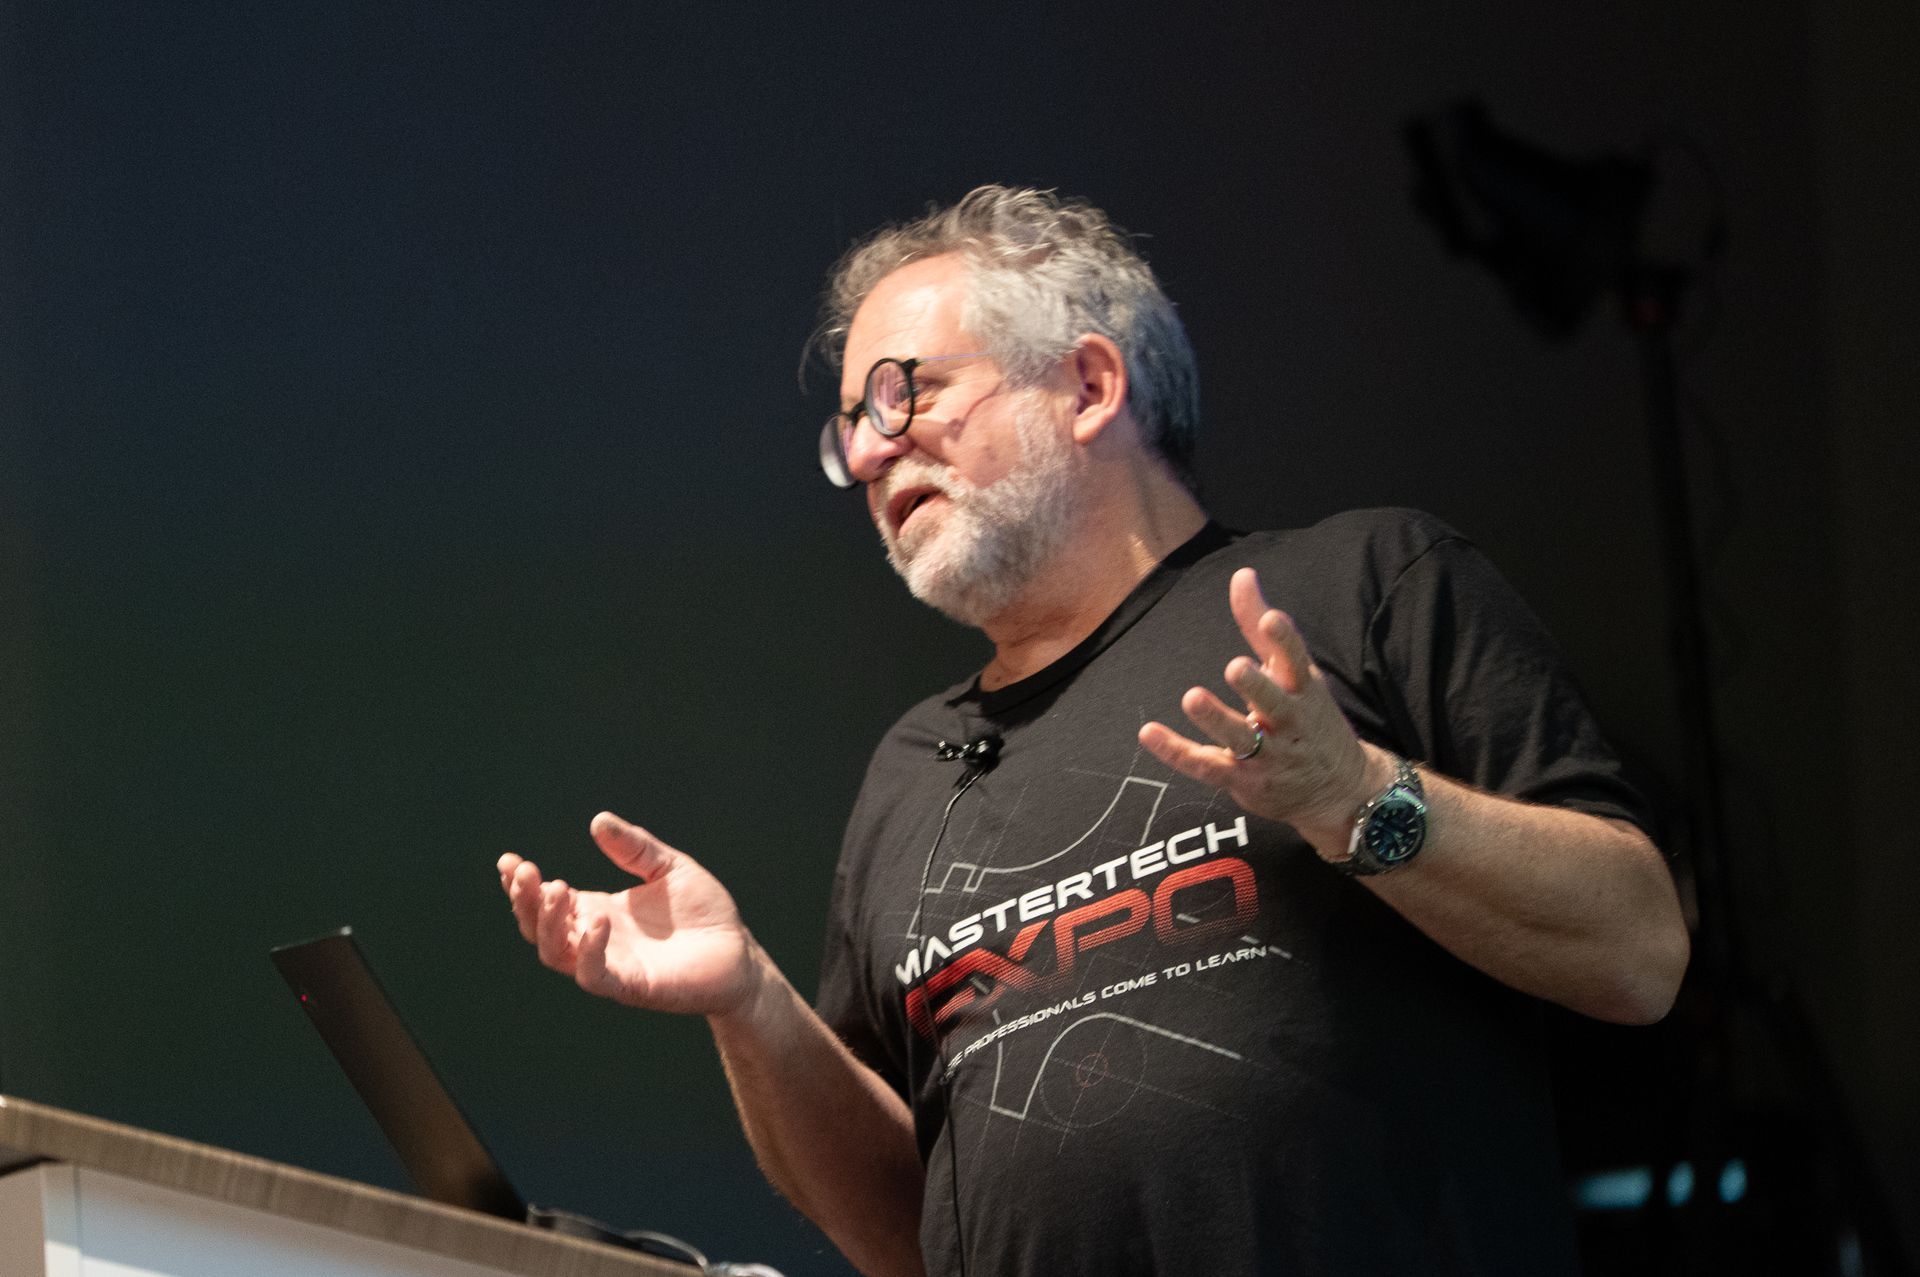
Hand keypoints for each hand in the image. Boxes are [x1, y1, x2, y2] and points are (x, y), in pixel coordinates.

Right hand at [498, 812, 760, 1016]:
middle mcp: (595, 939)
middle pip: (538, 927)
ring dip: (547, 923)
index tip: (508, 861)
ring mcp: (611, 964)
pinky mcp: (632, 986)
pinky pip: (595, 975)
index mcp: (597, 910)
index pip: (545, 901)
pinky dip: (588, 951)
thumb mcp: (668, 867)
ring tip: (556, 887)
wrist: (740, 951)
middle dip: (524, 900)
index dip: (521, 885)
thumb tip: (598, 820)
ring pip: (555, 954)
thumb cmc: (703, 912)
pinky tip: (596, 922)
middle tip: (525, 871)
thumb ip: (634, 847)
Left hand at [1138, 567, 1392, 853]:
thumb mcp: (1295, 672)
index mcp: (1303, 690)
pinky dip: (1175, 751)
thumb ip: (1261, 626)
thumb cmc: (1308, 718)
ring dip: (1217, 719)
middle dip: (1257, 686)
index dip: (1285, 641)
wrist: (1340, 791)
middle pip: (1274, 703)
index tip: (1271, 620)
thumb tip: (1242, 575)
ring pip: (1240, 738)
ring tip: (1194, 697)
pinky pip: (1205, 765)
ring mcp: (1267, 756)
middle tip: (1237, 667)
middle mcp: (1288, 722)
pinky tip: (1149, 732)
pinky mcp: (1242, 780)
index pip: (1297, 661)